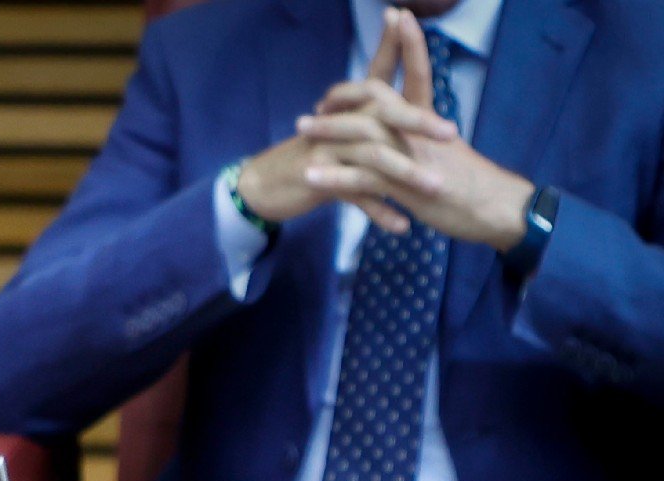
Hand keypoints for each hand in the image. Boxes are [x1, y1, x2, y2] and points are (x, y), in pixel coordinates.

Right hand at [236, 7, 456, 226]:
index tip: (403, 15)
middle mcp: (338, 121)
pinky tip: (401, 226)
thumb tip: (398, 105)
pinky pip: (354, 194)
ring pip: (373, 156)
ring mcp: (327, 149)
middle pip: (383, 112)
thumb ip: (367, 118)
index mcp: (348, 109)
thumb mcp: (336, 133)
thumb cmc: (309, 158)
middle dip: (418, 121)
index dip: (390, 45)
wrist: (263, 185)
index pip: (374, 72)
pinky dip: (379, 211)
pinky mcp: (317, 178)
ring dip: (406, 174)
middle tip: (451, 133)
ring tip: (435, 189)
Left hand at [297, 7, 532, 248]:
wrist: (497, 211)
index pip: (418, 74)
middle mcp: (420, 133)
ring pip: (364, 135)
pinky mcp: (406, 187)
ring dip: (328, 131)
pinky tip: (310, 175)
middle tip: (316, 102)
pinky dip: (335, 176)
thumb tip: (412, 131)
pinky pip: (362, 178)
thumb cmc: (471, 185)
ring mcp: (413, 157)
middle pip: (378, 99)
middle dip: (346, 94)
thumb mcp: (445, 156)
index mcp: (431, 123)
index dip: (409, 44)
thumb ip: (425, 141)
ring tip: (299, 129)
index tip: (397, 15)